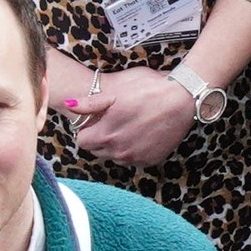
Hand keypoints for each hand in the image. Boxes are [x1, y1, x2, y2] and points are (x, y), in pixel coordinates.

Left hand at [68, 65, 210, 163]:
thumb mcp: (115, 92)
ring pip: (116, 157)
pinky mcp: (151, 160)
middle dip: (101, 138)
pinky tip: (143, 133)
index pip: (82, 142)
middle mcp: (118, 151)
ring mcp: (136, 158)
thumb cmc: (148, 90)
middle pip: (98, 151)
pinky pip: (135, 160)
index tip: (98, 120)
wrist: (182, 98)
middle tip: (115, 121)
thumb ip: (90, 103)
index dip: (88, 129)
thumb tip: (69, 104)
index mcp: (105, 134)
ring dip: (118, 146)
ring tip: (131, 126)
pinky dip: (135, 150)